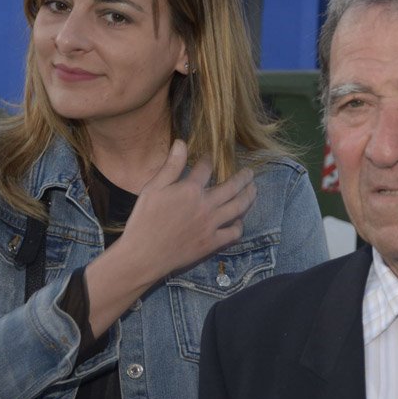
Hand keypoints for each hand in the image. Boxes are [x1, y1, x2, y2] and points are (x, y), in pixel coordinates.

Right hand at [84, 140, 255, 336]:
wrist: (143, 255)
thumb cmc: (143, 220)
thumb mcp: (153, 188)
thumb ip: (171, 166)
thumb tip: (181, 143)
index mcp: (190, 189)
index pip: (206, 168)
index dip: (209, 160)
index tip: (210, 159)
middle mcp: (206, 205)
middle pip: (232, 187)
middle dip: (243, 177)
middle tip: (249, 173)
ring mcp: (212, 225)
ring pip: (239, 207)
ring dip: (249, 196)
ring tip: (253, 189)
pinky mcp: (212, 243)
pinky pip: (234, 232)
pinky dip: (240, 225)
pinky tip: (239, 220)